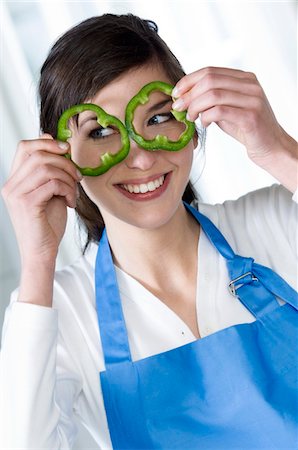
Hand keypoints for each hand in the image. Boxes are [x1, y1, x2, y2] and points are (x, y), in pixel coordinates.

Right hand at [1, 135, 81, 267]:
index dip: (46, 142)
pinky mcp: (27, 204)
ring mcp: (16, 194)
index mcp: (15, 180)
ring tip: (74, 191)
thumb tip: (60, 145)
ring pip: (46, 168)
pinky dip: (68, 189)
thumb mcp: (51, 192)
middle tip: (77, 175)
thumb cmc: (47, 225)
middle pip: (38, 154)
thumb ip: (52, 172)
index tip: (66, 149)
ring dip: (68, 177)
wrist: (42, 253)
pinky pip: (52, 184)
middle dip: (64, 162)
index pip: (24, 147)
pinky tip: (70, 201)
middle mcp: (11, 185)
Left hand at [172, 67, 295, 163]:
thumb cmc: (246, 128)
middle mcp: (250, 85)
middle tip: (178, 107)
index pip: (210, 70)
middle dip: (188, 94)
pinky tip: (204, 123)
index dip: (189, 81)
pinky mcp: (251, 116)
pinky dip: (206, 117)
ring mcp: (252, 99)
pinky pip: (220, 111)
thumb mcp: (227, 109)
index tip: (176, 93)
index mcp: (244, 78)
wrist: (270, 146)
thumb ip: (211, 100)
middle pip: (209, 80)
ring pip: (213, 95)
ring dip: (195, 106)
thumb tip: (183, 97)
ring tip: (190, 117)